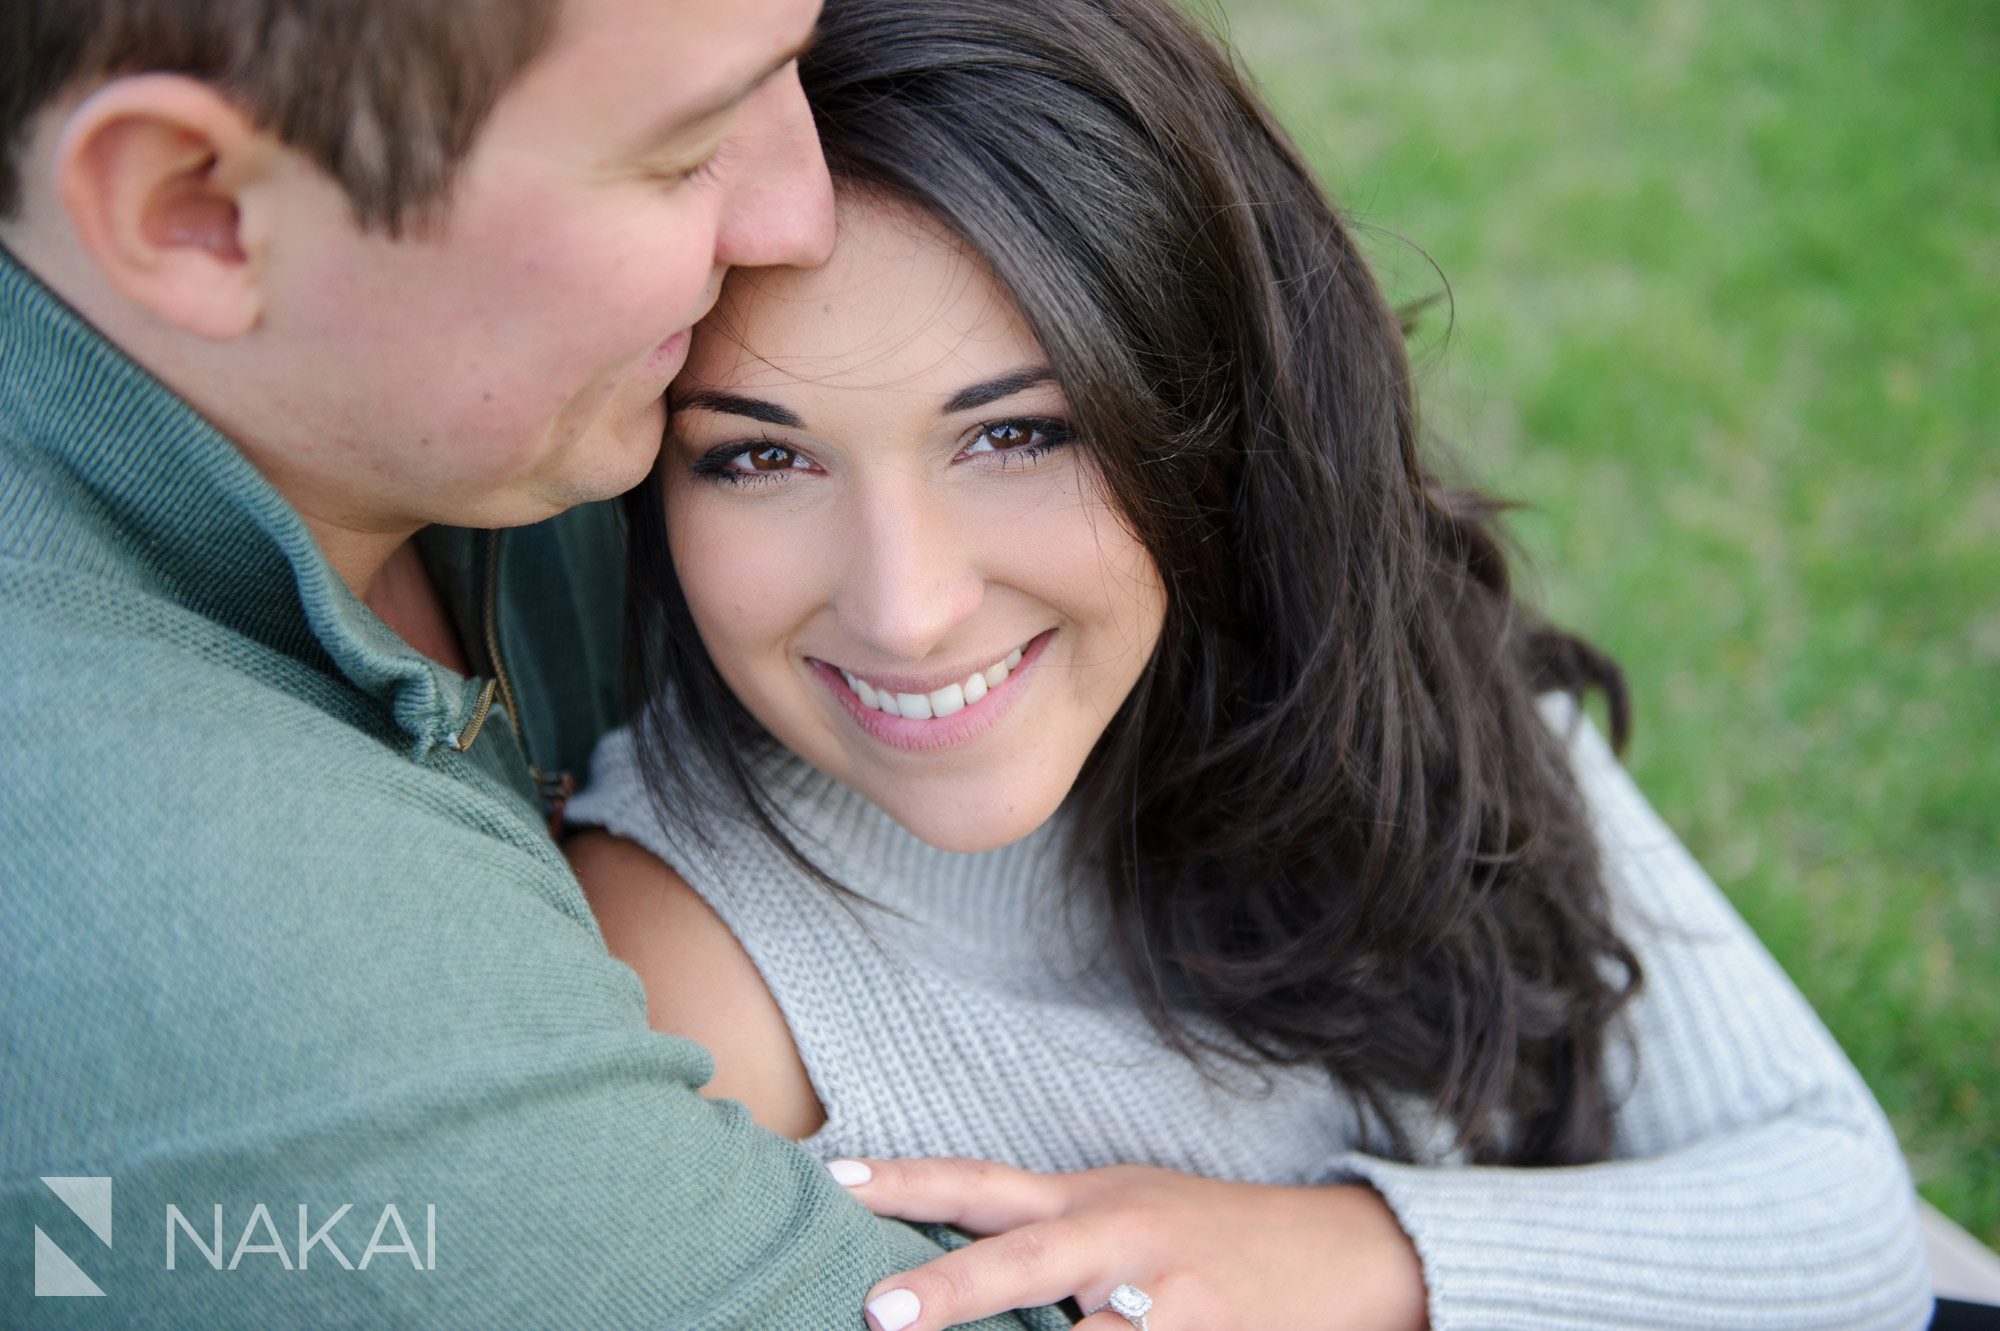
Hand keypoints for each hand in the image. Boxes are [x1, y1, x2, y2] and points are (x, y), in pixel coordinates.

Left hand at [828, 1155, 1429, 1330]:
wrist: (1339, 1257)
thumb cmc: (1206, 1232)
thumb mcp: (1124, 1206)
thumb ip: (1044, 1228)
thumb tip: (941, 1241)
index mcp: (1089, 1199)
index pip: (980, 1183)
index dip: (905, 1182)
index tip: (832, 1182)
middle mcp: (1121, 1240)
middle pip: (1024, 1259)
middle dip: (952, 1289)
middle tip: (878, 1314)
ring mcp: (1166, 1302)